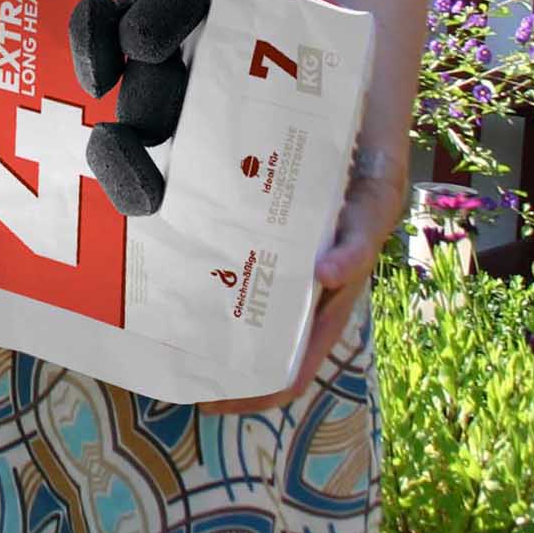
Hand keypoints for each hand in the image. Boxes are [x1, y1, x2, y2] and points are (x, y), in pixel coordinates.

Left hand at [198, 142, 406, 414]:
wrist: (362, 129)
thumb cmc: (370, 181)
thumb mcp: (371, 212)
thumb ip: (357, 246)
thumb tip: (328, 275)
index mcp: (327, 301)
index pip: (292, 365)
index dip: (258, 391)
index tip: (214, 402)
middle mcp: (299, 289)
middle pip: (256, 341)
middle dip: (219, 362)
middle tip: (171, 368)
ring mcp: (279, 263)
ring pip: (239, 304)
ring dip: (206, 321)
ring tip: (162, 330)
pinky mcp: (260, 233)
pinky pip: (228, 259)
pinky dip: (205, 273)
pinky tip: (173, 272)